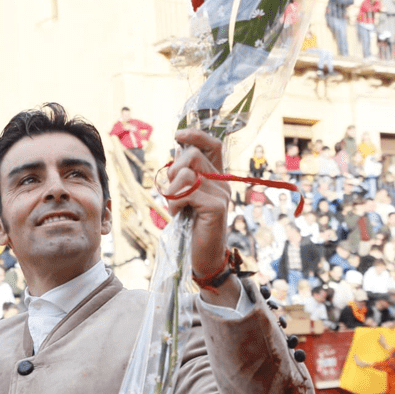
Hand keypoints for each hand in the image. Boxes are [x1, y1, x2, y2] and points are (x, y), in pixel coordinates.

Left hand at [161, 128, 232, 279]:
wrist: (204, 258)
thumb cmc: (191, 228)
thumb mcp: (186, 198)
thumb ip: (185, 178)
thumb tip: (177, 151)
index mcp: (217, 178)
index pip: (213, 145)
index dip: (196, 135)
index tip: (178, 135)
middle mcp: (223, 183)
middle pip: (192, 156)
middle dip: (172, 172)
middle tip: (171, 192)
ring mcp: (222, 194)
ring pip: (186, 174)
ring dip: (172, 191)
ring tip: (176, 207)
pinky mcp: (216, 207)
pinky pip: (186, 192)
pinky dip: (175, 203)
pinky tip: (179, 214)